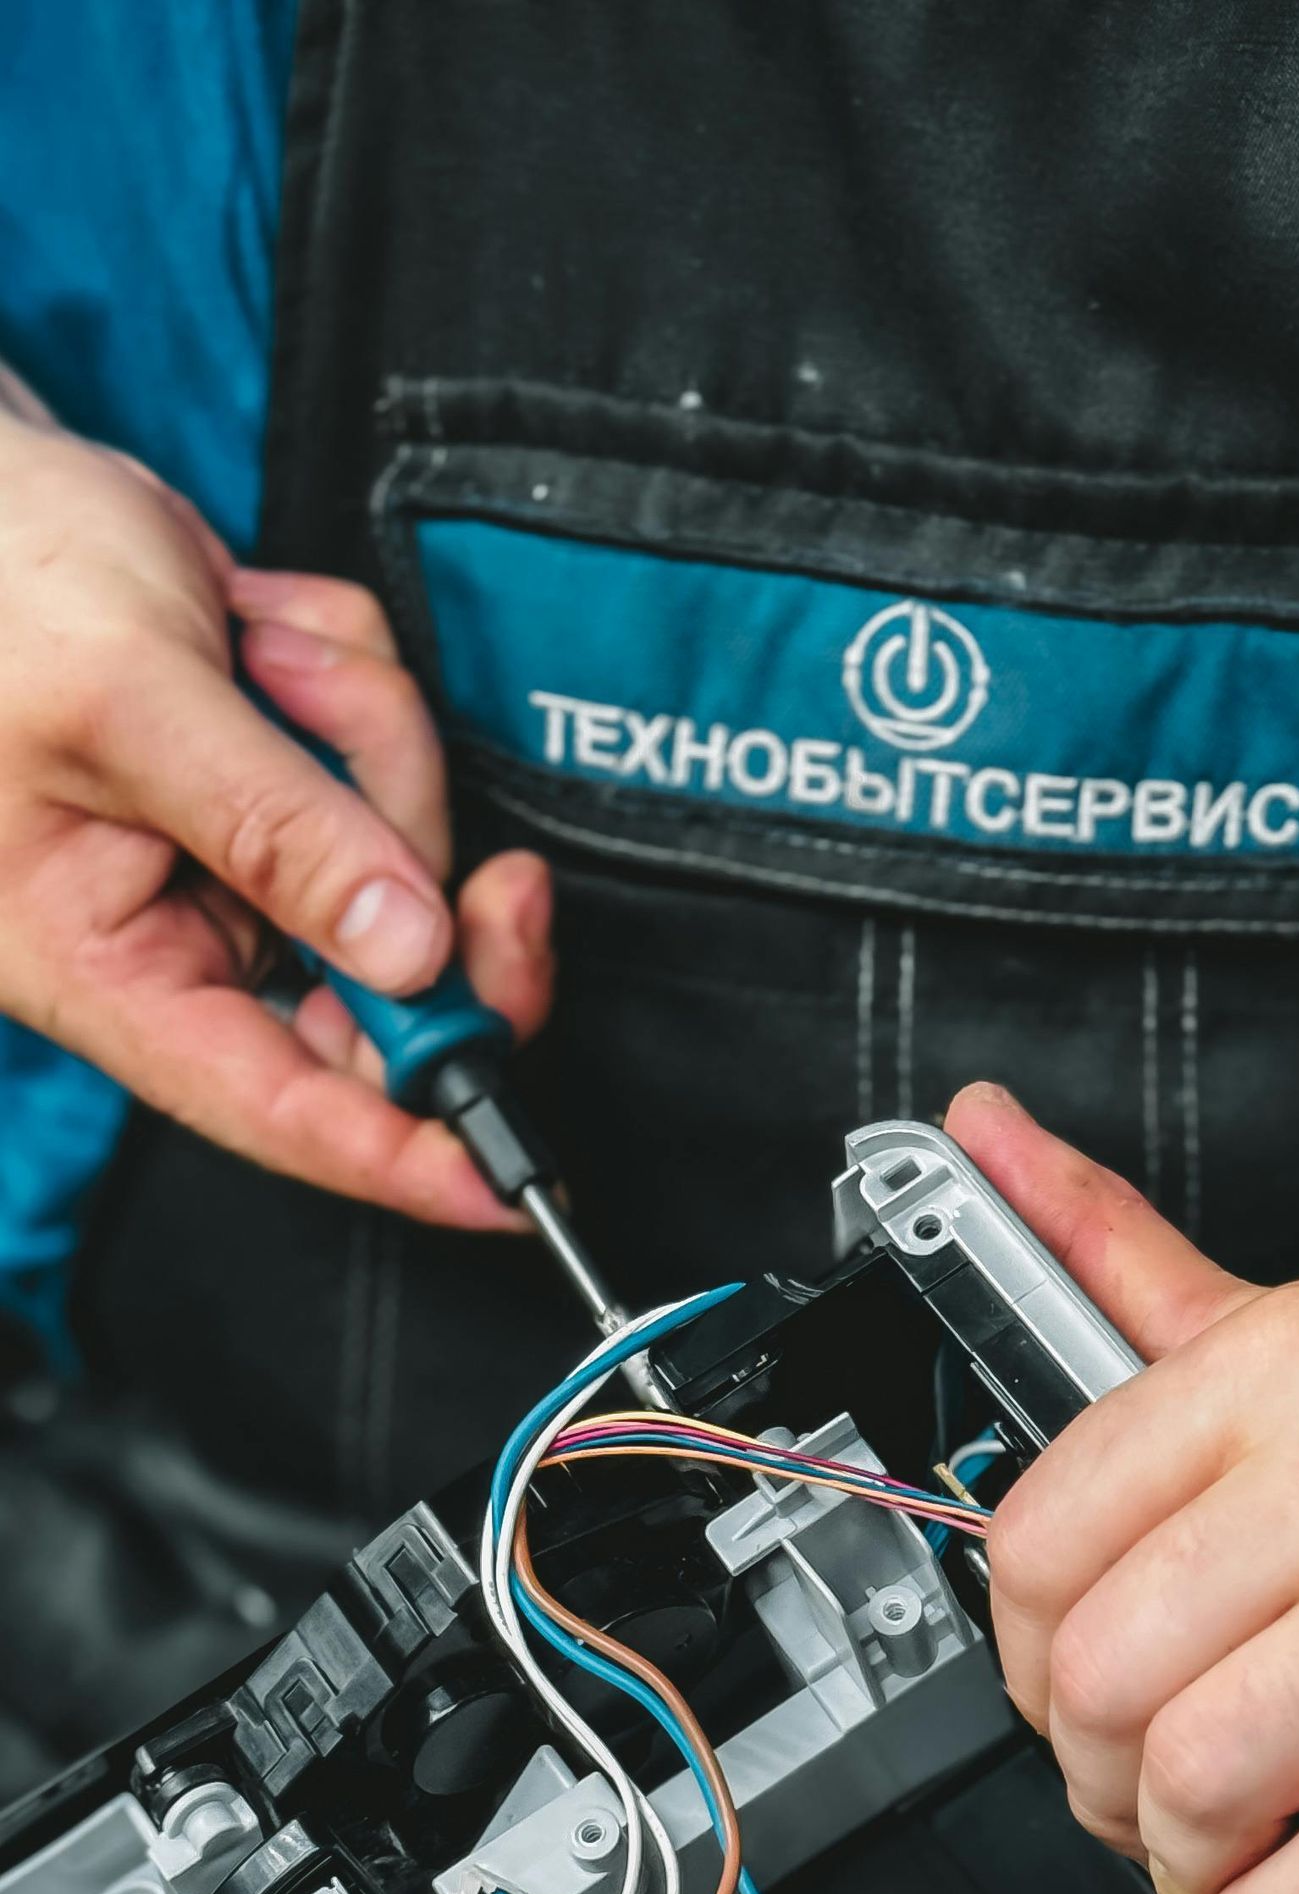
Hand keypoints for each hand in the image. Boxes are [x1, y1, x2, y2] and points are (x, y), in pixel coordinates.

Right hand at [0, 406, 552, 1225]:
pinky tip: (256, 628)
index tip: (506, 1182)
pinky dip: (352, 683)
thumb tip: (407, 948)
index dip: (404, 1155)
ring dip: (366, 733)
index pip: (282, 1106)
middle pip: (390, 986)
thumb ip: (273, 828)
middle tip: (400, 776)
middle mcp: (188, 935)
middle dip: (416, 861)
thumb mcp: (126, 701)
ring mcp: (246, 862)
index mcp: (115, 970)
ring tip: (259, 649)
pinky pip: (388, 760)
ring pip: (407, 852)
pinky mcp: (285, 787)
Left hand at [951, 1083, 1298, 1893]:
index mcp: (1292, 1358)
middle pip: (1104, 1682)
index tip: (1078, 1693)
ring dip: (1191, 1865)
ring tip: (1234, 1852)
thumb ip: (1133, 1266)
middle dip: (1103, 1782)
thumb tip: (983, 1136)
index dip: (1030, 1663)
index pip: (1037, 1545)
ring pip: (1203, 1784)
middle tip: (1157, 1796)